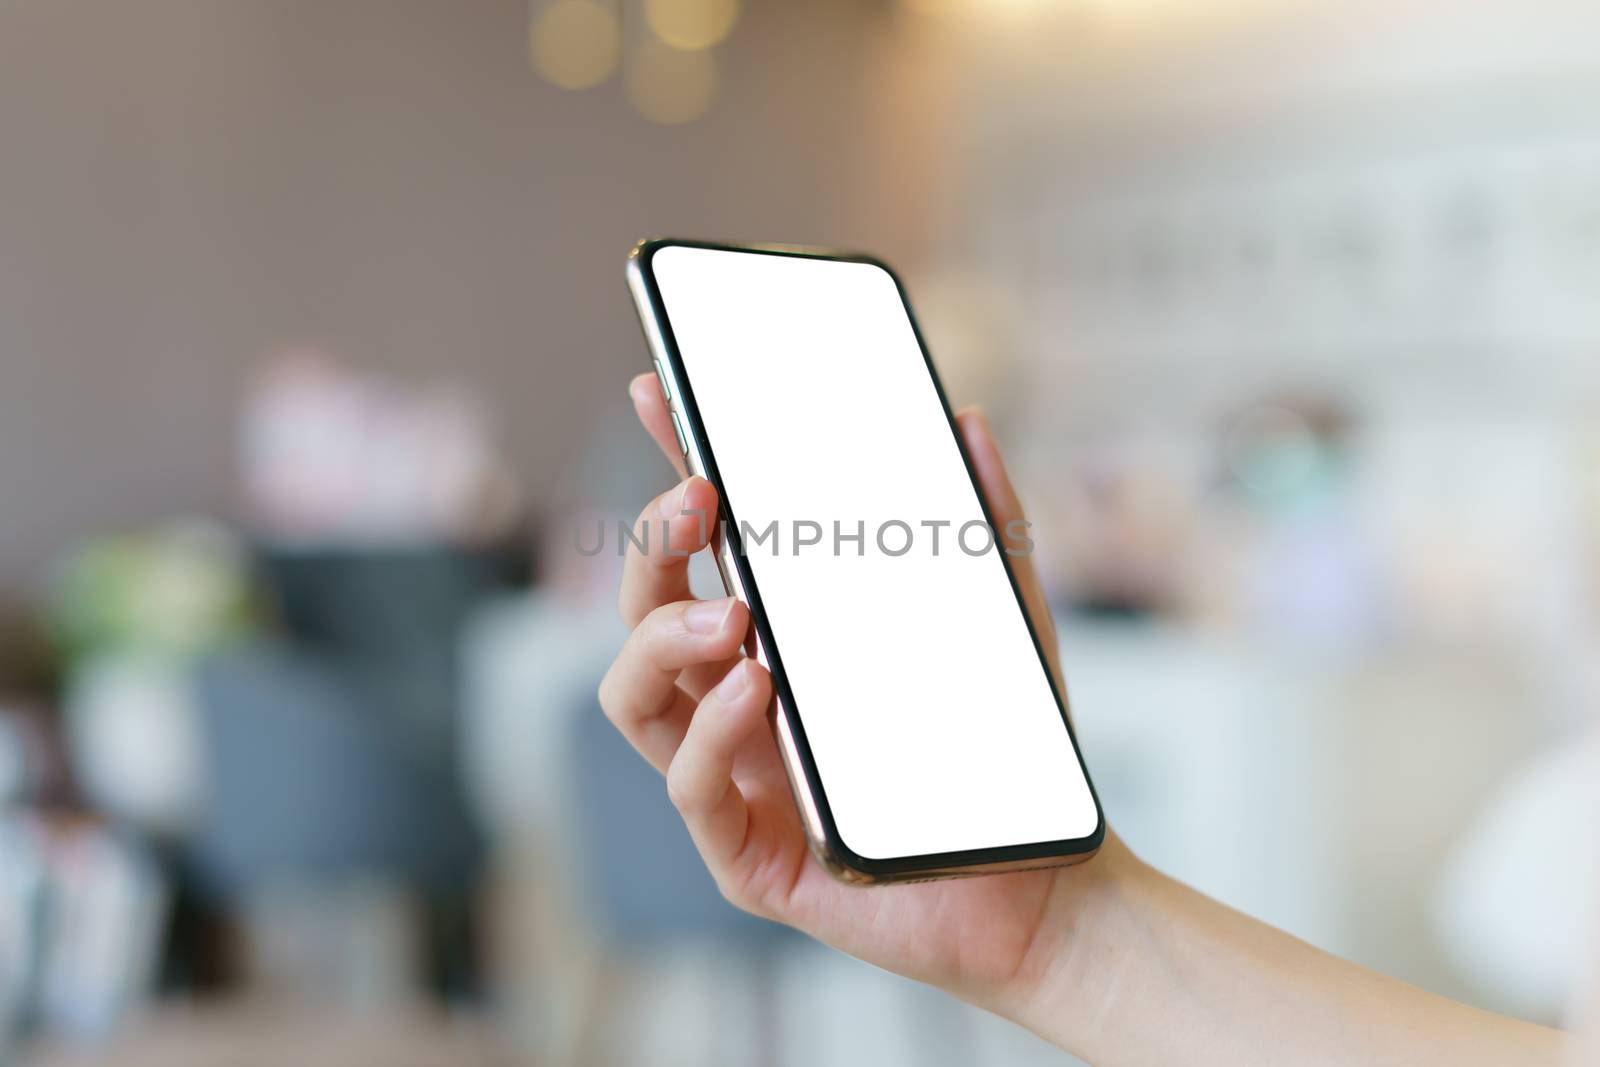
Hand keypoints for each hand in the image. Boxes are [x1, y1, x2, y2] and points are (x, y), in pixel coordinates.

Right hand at [598, 372, 1129, 1015]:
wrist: (1048, 879)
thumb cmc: (1005, 755)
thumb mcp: (1002, 621)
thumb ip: (986, 524)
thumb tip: (968, 422)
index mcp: (782, 645)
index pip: (700, 553)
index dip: (672, 476)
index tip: (663, 395)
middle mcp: (739, 703)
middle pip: (641, 612)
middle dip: (652, 545)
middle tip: (701, 502)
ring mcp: (735, 779)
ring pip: (633, 695)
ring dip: (662, 637)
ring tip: (736, 616)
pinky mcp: (747, 856)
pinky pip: (689, 788)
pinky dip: (709, 733)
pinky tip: (754, 694)